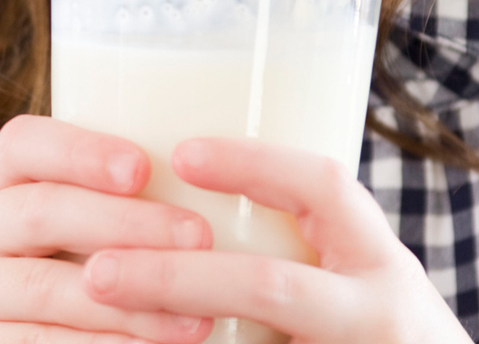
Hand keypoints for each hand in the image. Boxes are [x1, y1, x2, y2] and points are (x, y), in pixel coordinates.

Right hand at [0, 115, 217, 343]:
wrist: (54, 338)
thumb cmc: (104, 271)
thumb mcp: (103, 227)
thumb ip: (140, 197)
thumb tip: (241, 162)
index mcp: (1, 181)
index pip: (24, 144)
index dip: (80, 151)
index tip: (143, 167)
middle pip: (39, 211)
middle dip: (124, 224)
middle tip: (199, 238)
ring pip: (43, 289)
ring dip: (127, 304)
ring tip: (199, 319)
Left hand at [80, 138, 471, 343]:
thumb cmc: (379, 336)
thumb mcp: (362, 284)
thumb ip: (299, 249)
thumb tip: (176, 186)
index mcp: (381, 264)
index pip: (324, 189)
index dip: (252, 163)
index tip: (181, 153)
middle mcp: (376, 316)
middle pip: (268, 287)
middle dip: (174, 277)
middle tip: (98, 272)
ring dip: (168, 335)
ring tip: (104, 310)